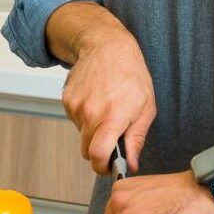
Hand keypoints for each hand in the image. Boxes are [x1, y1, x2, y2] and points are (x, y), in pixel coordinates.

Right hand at [60, 19, 157, 173]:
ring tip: (106, 109)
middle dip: (99, 149)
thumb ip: (137, 139)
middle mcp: (91, 112)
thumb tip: (131, 164)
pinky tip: (96, 100)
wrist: (107, 47)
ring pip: (81, 134)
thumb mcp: (146, 107)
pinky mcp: (67, 100)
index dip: (102, 166)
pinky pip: (75, 119)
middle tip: (112, 135)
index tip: (107, 166)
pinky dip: (85, 116)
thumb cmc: (131, 74)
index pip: (98, 155)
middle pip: (87, 150)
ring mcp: (76, 106)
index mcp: (113, 116)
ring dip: (92, 129)